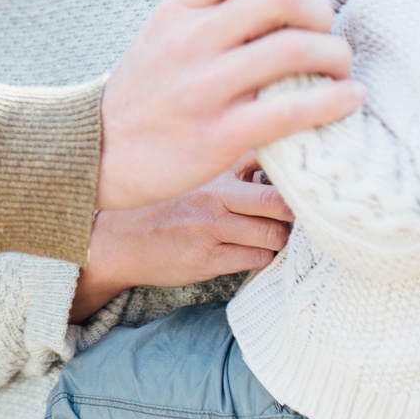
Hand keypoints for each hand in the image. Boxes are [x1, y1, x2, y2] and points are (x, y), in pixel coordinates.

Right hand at [71, 169, 292, 320]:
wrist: (119, 240)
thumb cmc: (165, 206)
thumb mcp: (196, 174)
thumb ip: (234, 166)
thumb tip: (284, 169)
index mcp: (212, 167)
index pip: (268, 159)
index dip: (291, 174)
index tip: (300, 183)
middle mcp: (213, 194)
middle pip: (278, 202)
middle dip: (295, 213)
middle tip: (295, 217)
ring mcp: (210, 227)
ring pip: (273, 235)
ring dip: (278, 239)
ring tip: (269, 236)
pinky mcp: (207, 258)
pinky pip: (257, 259)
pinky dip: (262, 257)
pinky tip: (250, 251)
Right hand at [99, 0, 360, 210]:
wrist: (98, 153)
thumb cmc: (150, 87)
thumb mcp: (177, 27)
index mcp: (179, 8)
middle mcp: (189, 40)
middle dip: (320, 10)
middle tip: (328, 33)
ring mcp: (202, 88)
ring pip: (291, 50)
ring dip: (335, 54)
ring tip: (341, 67)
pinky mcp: (218, 137)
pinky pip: (289, 111)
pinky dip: (333, 101)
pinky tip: (349, 99)